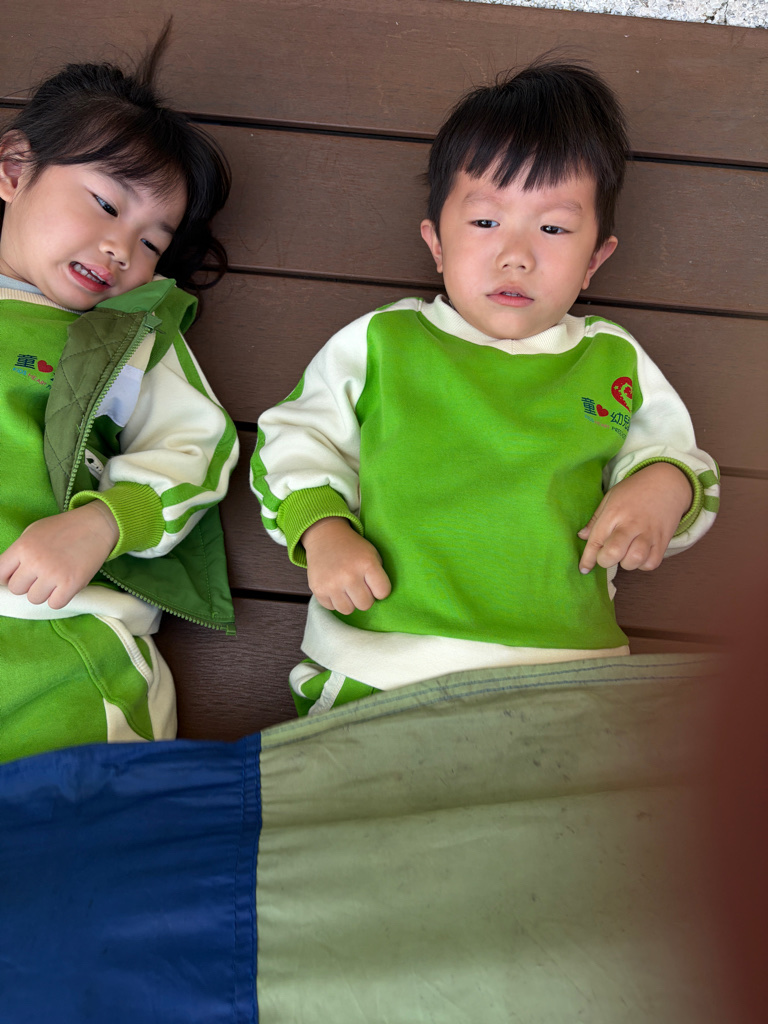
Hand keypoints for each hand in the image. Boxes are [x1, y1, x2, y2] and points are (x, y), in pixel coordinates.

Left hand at [0, 502, 118, 608]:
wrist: (96, 525)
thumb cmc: (64, 528)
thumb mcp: (33, 532)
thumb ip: (18, 553)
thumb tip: (5, 575)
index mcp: (22, 547)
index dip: (6, 578)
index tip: (16, 577)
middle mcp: (35, 561)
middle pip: (16, 589)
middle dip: (27, 584)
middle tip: (41, 575)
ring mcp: (53, 574)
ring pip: (34, 599)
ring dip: (43, 592)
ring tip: (54, 580)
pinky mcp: (71, 584)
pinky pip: (54, 604)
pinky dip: (58, 598)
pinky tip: (64, 586)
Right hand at [302, 517, 391, 613]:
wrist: (325, 537)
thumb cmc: (353, 548)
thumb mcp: (372, 554)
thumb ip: (378, 575)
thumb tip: (378, 598)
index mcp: (367, 564)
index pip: (383, 592)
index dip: (380, 590)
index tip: (373, 584)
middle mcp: (349, 575)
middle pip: (365, 605)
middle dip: (364, 597)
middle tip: (359, 586)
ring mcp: (332, 584)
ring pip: (348, 610)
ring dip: (349, 601)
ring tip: (346, 588)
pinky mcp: (318, 589)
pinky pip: (331, 607)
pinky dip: (334, 600)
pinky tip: (334, 587)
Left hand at [578, 462, 692, 573]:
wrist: (667, 482)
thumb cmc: (634, 490)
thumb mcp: (611, 497)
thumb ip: (596, 519)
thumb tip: (582, 537)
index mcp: (614, 513)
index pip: (596, 540)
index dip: (588, 559)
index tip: (584, 569)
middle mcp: (631, 524)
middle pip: (613, 553)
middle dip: (605, 560)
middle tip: (607, 555)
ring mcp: (649, 533)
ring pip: (634, 560)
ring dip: (626, 563)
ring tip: (626, 554)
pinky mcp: (663, 540)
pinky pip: (651, 563)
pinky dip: (643, 564)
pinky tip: (640, 555)